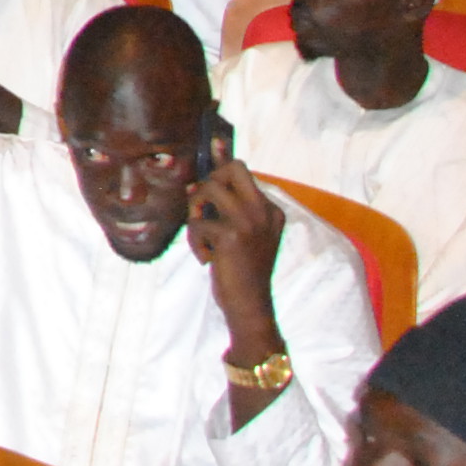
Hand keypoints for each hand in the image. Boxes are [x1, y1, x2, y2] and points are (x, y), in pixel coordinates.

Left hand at [185, 152, 286, 321]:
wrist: (250, 304)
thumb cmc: (242, 269)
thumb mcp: (244, 234)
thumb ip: (230, 208)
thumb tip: (196, 181)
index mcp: (271, 211)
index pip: (243, 172)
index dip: (220, 171)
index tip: (213, 161)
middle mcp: (264, 212)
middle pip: (233, 168)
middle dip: (210, 180)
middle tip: (204, 206)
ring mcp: (249, 222)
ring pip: (208, 187)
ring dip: (195, 209)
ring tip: (200, 231)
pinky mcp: (231, 235)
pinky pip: (196, 223)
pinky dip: (194, 241)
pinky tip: (207, 258)